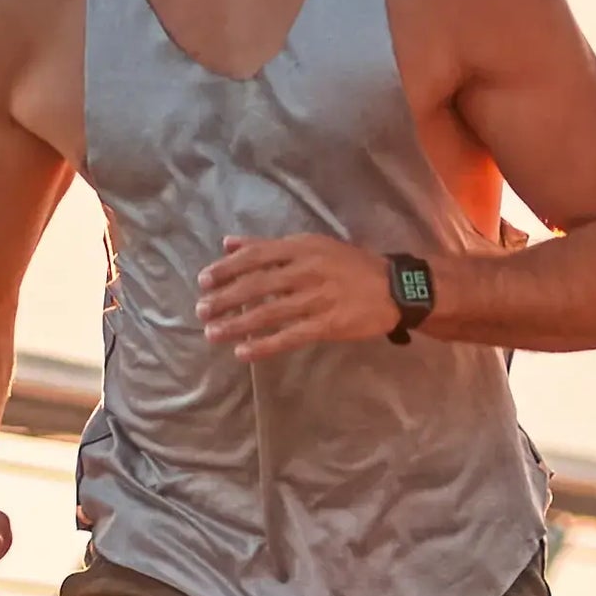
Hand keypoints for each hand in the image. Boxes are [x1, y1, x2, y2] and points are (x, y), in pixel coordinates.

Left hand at [198, 233, 402, 358]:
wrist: (394, 288)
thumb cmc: (349, 265)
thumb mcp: (311, 245)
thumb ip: (268, 245)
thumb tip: (229, 242)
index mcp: (302, 248)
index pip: (255, 257)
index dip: (227, 269)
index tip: (204, 281)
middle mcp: (307, 271)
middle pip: (257, 285)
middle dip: (225, 298)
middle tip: (201, 310)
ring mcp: (317, 299)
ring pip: (269, 312)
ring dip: (237, 324)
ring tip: (213, 333)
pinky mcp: (328, 325)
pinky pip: (290, 336)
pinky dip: (265, 345)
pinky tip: (243, 352)